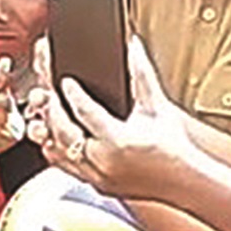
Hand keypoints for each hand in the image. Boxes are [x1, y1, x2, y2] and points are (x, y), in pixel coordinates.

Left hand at [41, 43, 193, 199]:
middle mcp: (104, 162)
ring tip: (46, 111)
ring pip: (59, 152)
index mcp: (120, 141)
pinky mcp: (95, 184)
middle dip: (53, 109)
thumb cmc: (173, 146)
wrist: (184, 181)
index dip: (73, 93)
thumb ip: (142, 74)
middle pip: (65, 132)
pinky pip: (66, 167)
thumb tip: (133, 45)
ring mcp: (98, 176)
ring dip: (49, 130)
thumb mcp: (157, 107)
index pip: (86, 112)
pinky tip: (53, 135)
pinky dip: (56, 150)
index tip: (66, 80)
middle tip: (48, 92)